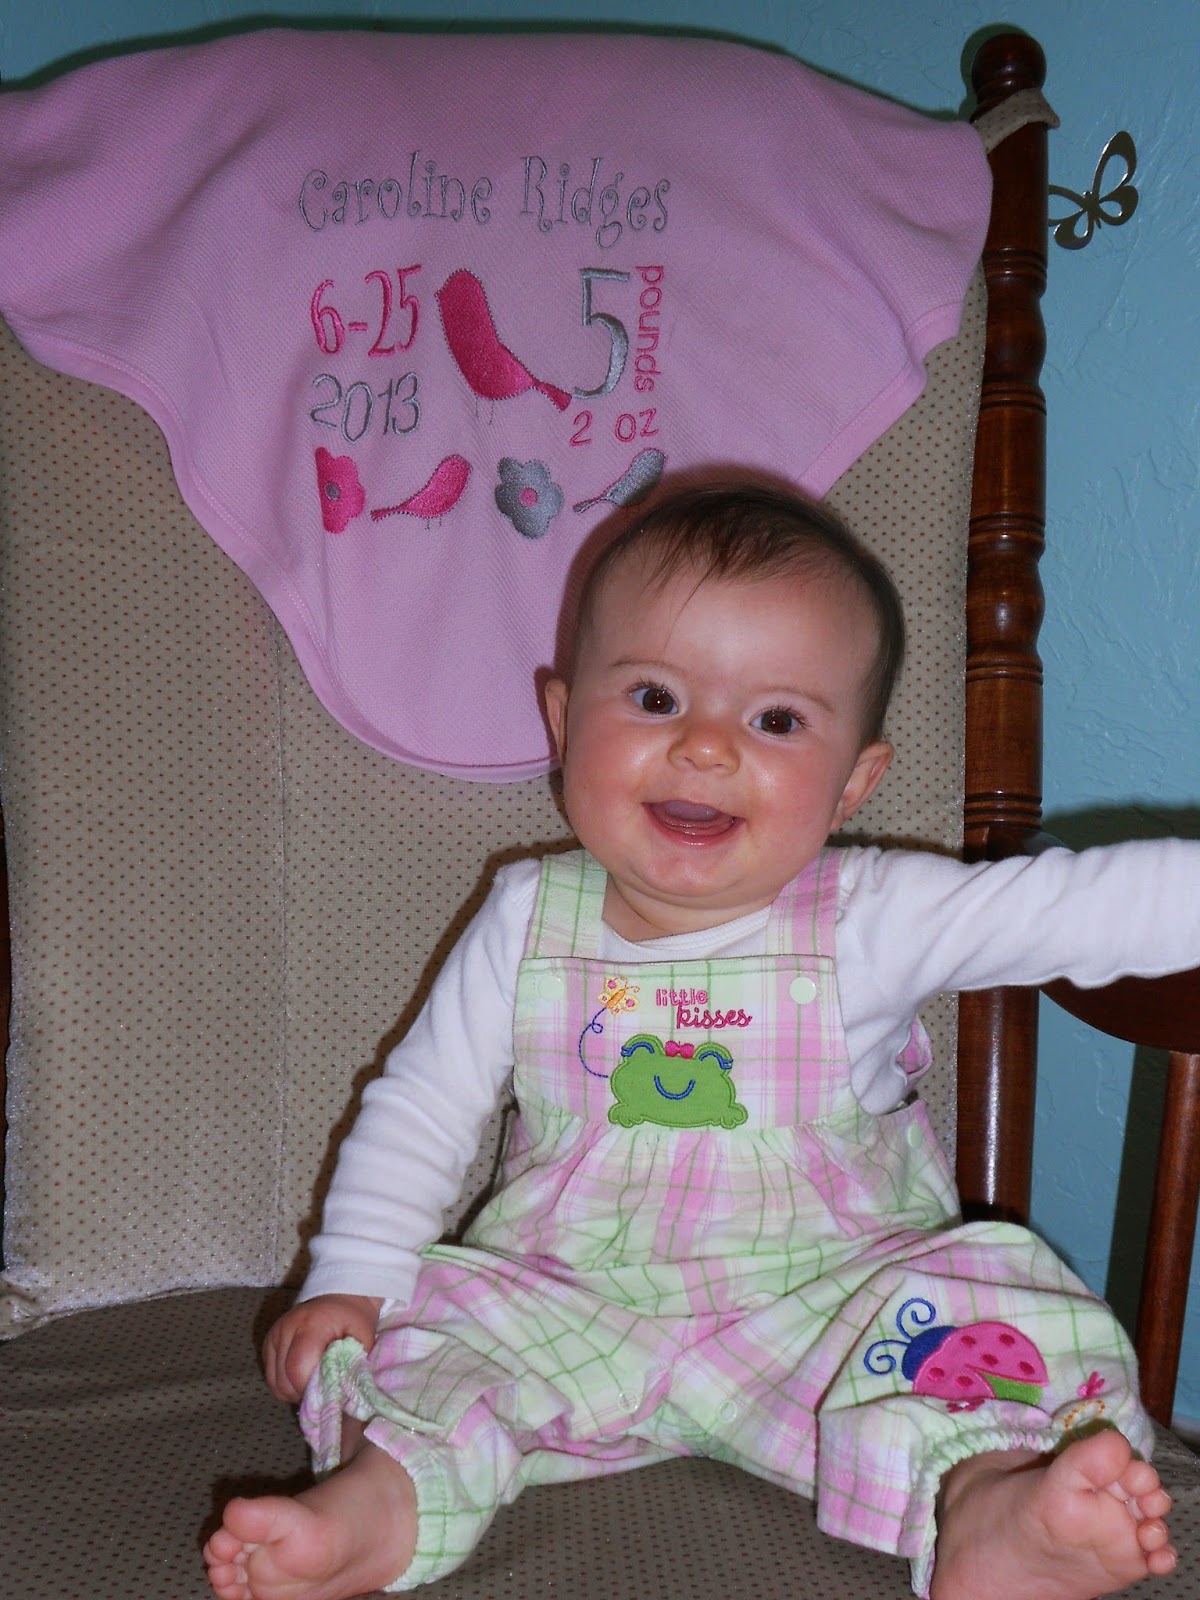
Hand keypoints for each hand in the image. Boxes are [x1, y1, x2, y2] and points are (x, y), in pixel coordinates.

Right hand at [262, 1292, 383, 1402]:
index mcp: (311, 1324)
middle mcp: (286, 1328)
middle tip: (322, 1390)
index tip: (327, 1392)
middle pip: (283, 1380)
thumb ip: (351, 1367)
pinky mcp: (268, 1343)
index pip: (297, 1367)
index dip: (310, 1388)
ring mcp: (274, 1335)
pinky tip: (302, 1378)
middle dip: (303, 1392)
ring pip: (275, 1383)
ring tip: (313, 1383)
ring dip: (293, 1391)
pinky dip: (286, 1385)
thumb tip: (340, 1398)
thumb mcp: (363, 1339)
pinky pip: (271, 1378)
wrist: (340, 1299)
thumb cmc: (353, 1320)